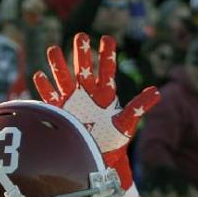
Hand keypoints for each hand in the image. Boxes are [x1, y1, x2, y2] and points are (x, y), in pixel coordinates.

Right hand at [33, 33, 159, 187]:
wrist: (98, 160)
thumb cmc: (114, 142)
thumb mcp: (127, 123)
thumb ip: (139, 106)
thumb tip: (157, 92)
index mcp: (105, 93)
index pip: (107, 69)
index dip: (107, 54)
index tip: (107, 39)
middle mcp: (87, 93)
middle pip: (83, 68)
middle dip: (81, 52)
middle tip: (81, 36)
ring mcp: (72, 101)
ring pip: (63, 78)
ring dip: (58, 65)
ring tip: (54, 50)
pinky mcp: (60, 113)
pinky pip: (50, 97)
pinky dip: (45, 87)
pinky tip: (40, 76)